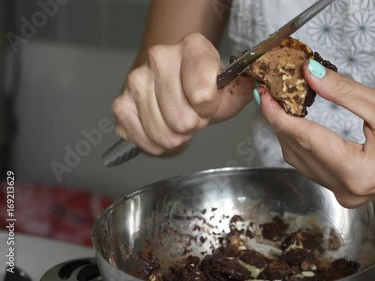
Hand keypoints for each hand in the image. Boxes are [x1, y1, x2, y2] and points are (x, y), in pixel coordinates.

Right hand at [112, 33, 253, 154]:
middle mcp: (159, 57)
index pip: (203, 94)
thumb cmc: (204, 86)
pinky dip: (156, 143)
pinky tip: (162, 128)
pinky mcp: (121, 104)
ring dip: (176, 136)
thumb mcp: (230, 88)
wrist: (177, 82)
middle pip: (183, 119)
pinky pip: (143, 140)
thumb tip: (253, 89)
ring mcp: (136, 80)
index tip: (210, 104)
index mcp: (192, 47)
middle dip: (194, 125)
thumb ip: (244, 90)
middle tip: (194, 115)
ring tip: (179, 120)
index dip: (210, 109)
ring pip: (164, 134)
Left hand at [258, 59, 374, 207]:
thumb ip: (342, 91)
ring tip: (282, 106)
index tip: (263, 96)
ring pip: (302, 163)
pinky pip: (314, 169)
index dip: (278, 115)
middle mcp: (347, 190)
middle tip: (271, 94)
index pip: (304, 139)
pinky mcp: (348, 193)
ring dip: (290, 135)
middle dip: (281, 122)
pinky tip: (300, 127)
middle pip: (298, 152)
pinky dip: (304, 147)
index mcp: (356, 172)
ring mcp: (347, 195)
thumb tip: (308, 75)